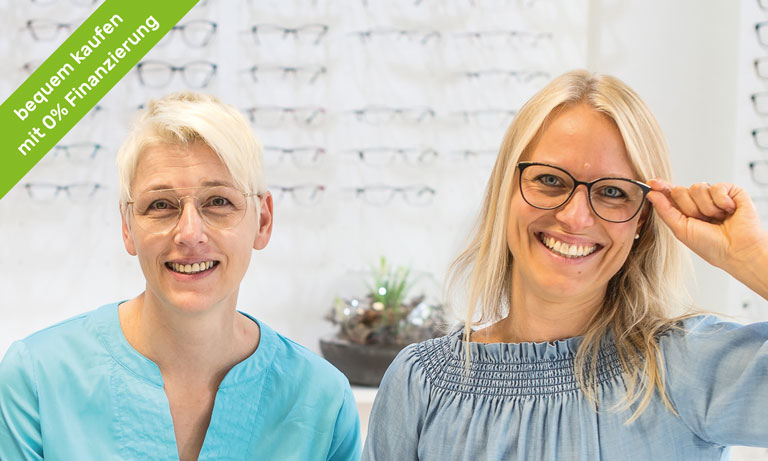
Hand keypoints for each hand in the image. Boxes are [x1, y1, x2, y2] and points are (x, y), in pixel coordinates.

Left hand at [646, 179, 767, 271]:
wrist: (737, 250)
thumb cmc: (710, 245)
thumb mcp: (680, 229)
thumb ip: (664, 210)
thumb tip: (651, 193)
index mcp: (685, 211)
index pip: (670, 194)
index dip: (661, 187)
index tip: (652, 183)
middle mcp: (698, 202)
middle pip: (680, 190)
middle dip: (688, 208)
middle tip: (702, 221)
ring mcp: (714, 195)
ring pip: (697, 187)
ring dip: (706, 208)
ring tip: (718, 219)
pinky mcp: (731, 191)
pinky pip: (716, 187)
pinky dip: (721, 202)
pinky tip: (729, 212)